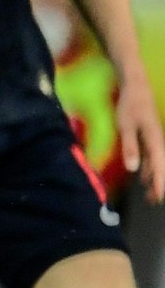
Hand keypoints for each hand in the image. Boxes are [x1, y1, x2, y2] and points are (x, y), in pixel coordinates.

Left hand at [116, 79, 164, 203]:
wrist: (136, 87)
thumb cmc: (131, 105)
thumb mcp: (126, 126)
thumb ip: (130, 147)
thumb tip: (133, 168)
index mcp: (155, 141)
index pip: (160, 166)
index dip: (160, 183)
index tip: (159, 197)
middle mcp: (158, 142)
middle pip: (160, 167)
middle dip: (157, 184)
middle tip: (152, 201)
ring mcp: (154, 139)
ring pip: (156, 162)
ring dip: (153, 177)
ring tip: (148, 192)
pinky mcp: (148, 135)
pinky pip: (150, 155)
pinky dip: (148, 166)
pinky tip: (142, 173)